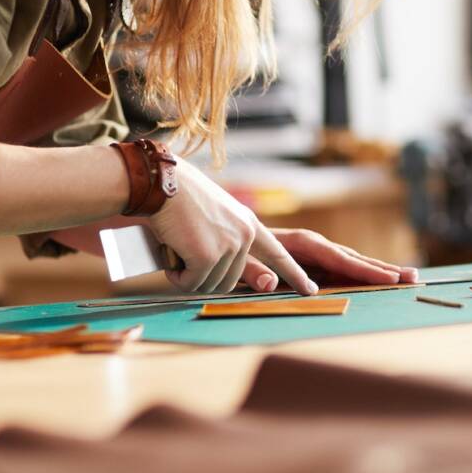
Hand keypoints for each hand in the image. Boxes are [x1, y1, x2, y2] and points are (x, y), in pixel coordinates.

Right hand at [145, 160, 316, 295]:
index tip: (310, 290)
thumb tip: (261, 280)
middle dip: (203, 275)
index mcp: (248, 224)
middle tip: (185, 251)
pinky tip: (171, 249)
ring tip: (178, 244)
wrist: (161, 182)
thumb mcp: (216, 220)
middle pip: (229, 282)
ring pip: (209, 285)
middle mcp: (245, 235)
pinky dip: (176, 274)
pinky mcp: (208, 255)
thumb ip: (233, 246)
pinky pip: (191, 283)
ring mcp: (229, 245)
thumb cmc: (181, 200)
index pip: (279, 254)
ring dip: (187, 275)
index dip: (294, 274)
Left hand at [238, 228, 419, 291]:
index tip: (389, 279)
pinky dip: (364, 273)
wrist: (229, 236)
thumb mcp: (238, 261)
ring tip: (408, 277)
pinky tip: (382, 279)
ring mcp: (316, 252)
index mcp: (300, 243)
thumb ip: (252, 272)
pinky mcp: (314, 261)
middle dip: (383, 268)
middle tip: (413, 278)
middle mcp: (314, 244)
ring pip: (352, 262)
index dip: (364, 270)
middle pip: (353, 257)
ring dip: (379, 270)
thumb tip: (271, 283)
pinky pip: (343, 268)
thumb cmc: (234, 250)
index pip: (338, 258)